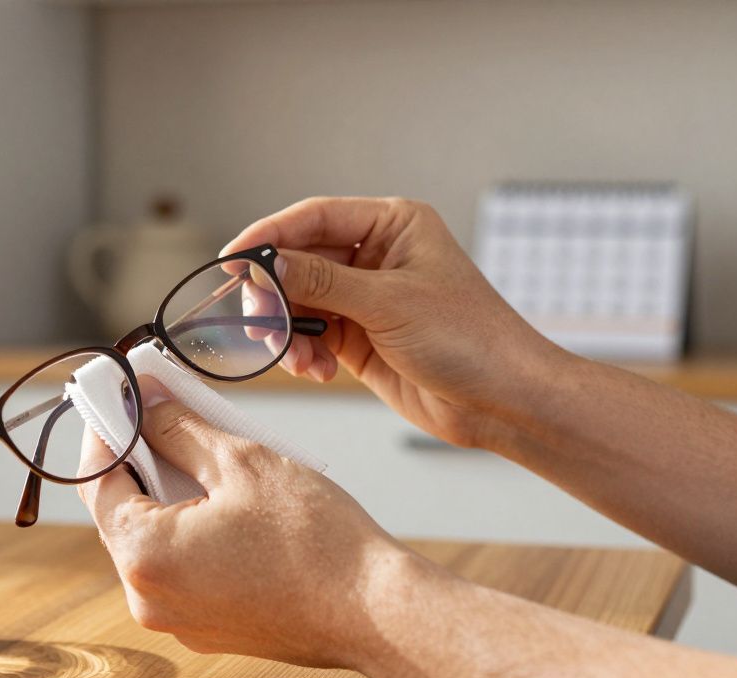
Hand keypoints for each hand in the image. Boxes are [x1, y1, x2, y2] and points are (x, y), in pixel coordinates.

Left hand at [76, 378, 432, 668]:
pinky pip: (180, 569)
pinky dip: (189, 531)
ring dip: (166, 495)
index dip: (106, 432)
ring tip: (199, 451)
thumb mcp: (241, 460)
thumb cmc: (316, 540)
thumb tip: (145, 403)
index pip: (98, 482)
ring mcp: (177, 621)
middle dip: (138, 460)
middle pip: (121, 514)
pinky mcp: (207, 629)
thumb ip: (179, 428)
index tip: (117, 399)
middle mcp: (147, 599)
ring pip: (152, 542)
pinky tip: (222, 500)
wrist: (377, 614)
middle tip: (160, 413)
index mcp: (145, 557)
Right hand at [225, 197, 563, 448]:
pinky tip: (316, 370)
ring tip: (293, 355)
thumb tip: (269, 264)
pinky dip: (303, 352)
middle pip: (299, 260)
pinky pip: (311, 334)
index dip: (269, 236)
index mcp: (393, 225)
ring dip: (288, 329)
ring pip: (300, 301)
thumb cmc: (471, 339)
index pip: (314, 217)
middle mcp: (375, 256)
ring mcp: (365, 298)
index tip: (234, 259)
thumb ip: (323, 281)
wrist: (502, 401)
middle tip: (260, 319)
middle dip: (276, 292)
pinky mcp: (358, 336)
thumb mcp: (389, 303)